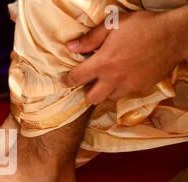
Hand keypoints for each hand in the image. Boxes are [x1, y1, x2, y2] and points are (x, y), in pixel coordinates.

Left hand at [61, 10, 184, 104]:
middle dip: (87, 92)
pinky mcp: (142, 87)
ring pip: (110, 97)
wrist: (175, 36)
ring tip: (108, 78)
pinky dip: (122, 87)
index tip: (64, 82)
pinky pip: (126, 92)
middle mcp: (114, 78)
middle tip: (89, 83)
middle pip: (92, 98)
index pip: (78, 78)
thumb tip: (72, 46)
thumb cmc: (144, 26)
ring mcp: (129, 85)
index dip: (68, 81)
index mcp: (104, 63)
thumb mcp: (114, 24)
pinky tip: (125, 75)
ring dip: (105, 90)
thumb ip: (91, 38)